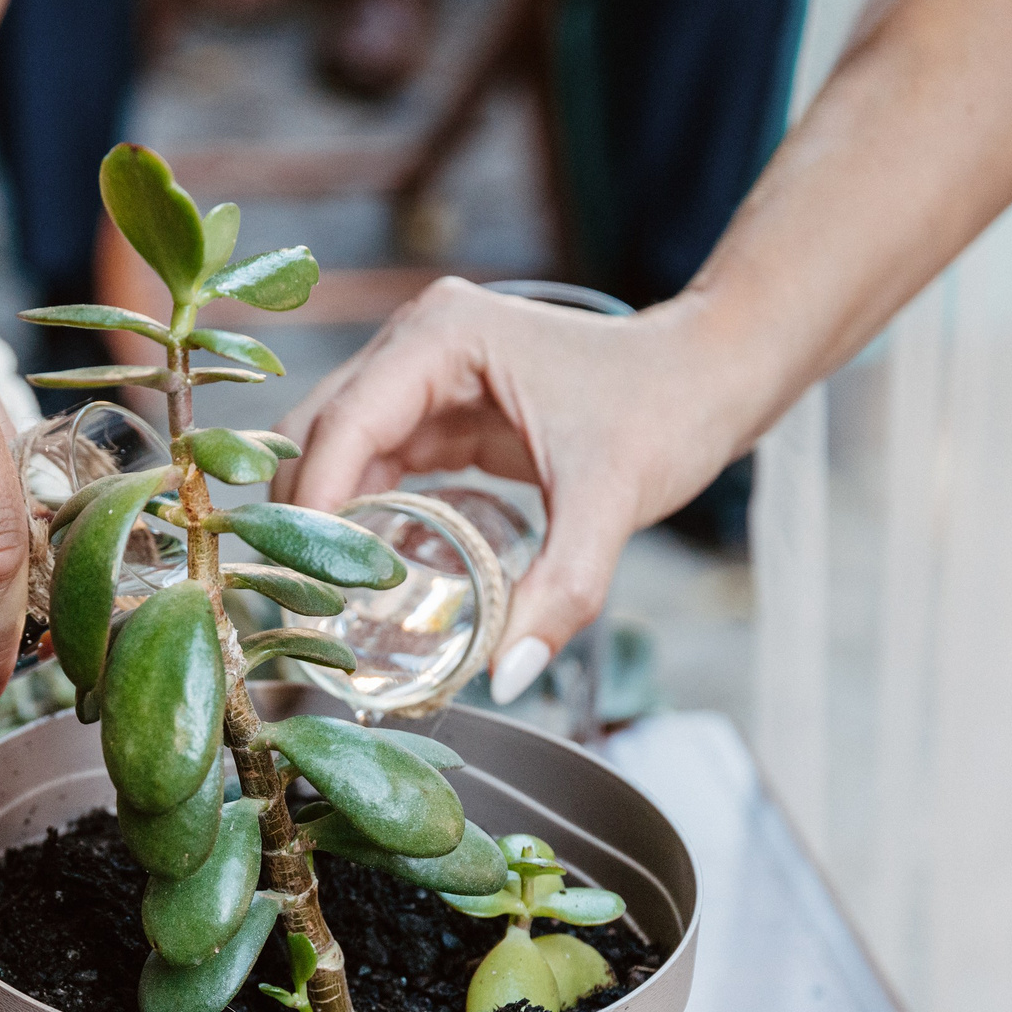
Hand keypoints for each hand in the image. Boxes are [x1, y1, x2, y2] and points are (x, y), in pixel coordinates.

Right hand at [276, 278, 740, 701]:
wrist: (714, 376)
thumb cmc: (669, 409)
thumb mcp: (612, 503)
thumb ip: (561, 591)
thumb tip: (504, 675)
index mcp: (443, 335)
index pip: (343, 425)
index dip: (313, 507)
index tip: (304, 587)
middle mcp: (418, 342)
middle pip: (318, 434)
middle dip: (303, 518)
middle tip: (297, 607)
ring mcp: (426, 375)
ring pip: (338, 453)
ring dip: (326, 522)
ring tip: (321, 603)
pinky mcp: (443, 409)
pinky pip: (377, 467)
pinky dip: (363, 519)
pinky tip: (364, 578)